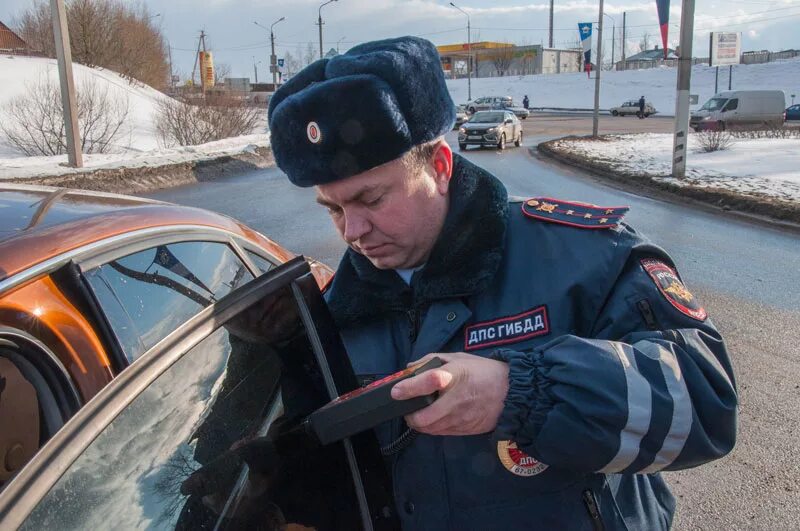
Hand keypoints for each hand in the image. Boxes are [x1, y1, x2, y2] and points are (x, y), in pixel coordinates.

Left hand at [390, 352, 508, 435]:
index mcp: (456, 376)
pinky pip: (441, 432)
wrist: (512, 393)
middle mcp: (457, 400)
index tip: (396, 391)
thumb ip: (432, 360)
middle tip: (407, 409)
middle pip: (424, 418)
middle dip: (410, 416)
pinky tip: (435, 418)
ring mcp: (461, 418)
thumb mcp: (459, 358)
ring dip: (420, 423)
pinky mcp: (465, 430)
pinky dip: (433, 427)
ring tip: (420, 413)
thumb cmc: (483, 372)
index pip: (430, 380)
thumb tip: (409, 368)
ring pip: (430, 429)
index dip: (410, 387)